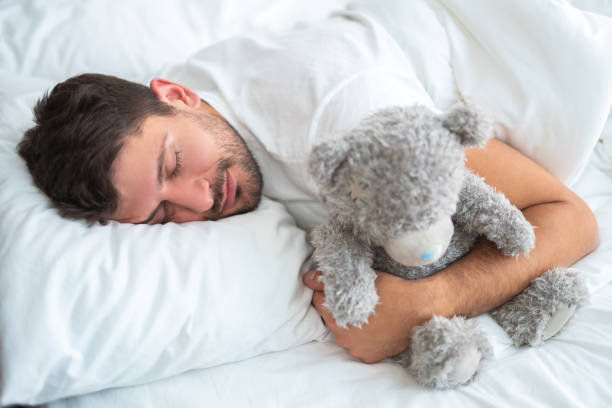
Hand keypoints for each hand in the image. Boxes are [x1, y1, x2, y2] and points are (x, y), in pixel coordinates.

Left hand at [303, 269, 433, 362]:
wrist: (421, 305)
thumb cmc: (391, 288)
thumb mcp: (358, 279)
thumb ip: (328, 280)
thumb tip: (308, 279)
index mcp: (336, 317)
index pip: (320, 301)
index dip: (328, 291)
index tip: (339, 287)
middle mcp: (344, 338)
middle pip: (332, 319)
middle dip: (338, 308)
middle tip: (355, 297)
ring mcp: (358, 350)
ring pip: (346, 333)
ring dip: (350, 324)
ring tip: (366, 311)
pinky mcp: (372, 356)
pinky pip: (360, 345)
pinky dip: (364, 337)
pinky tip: (373, 325)